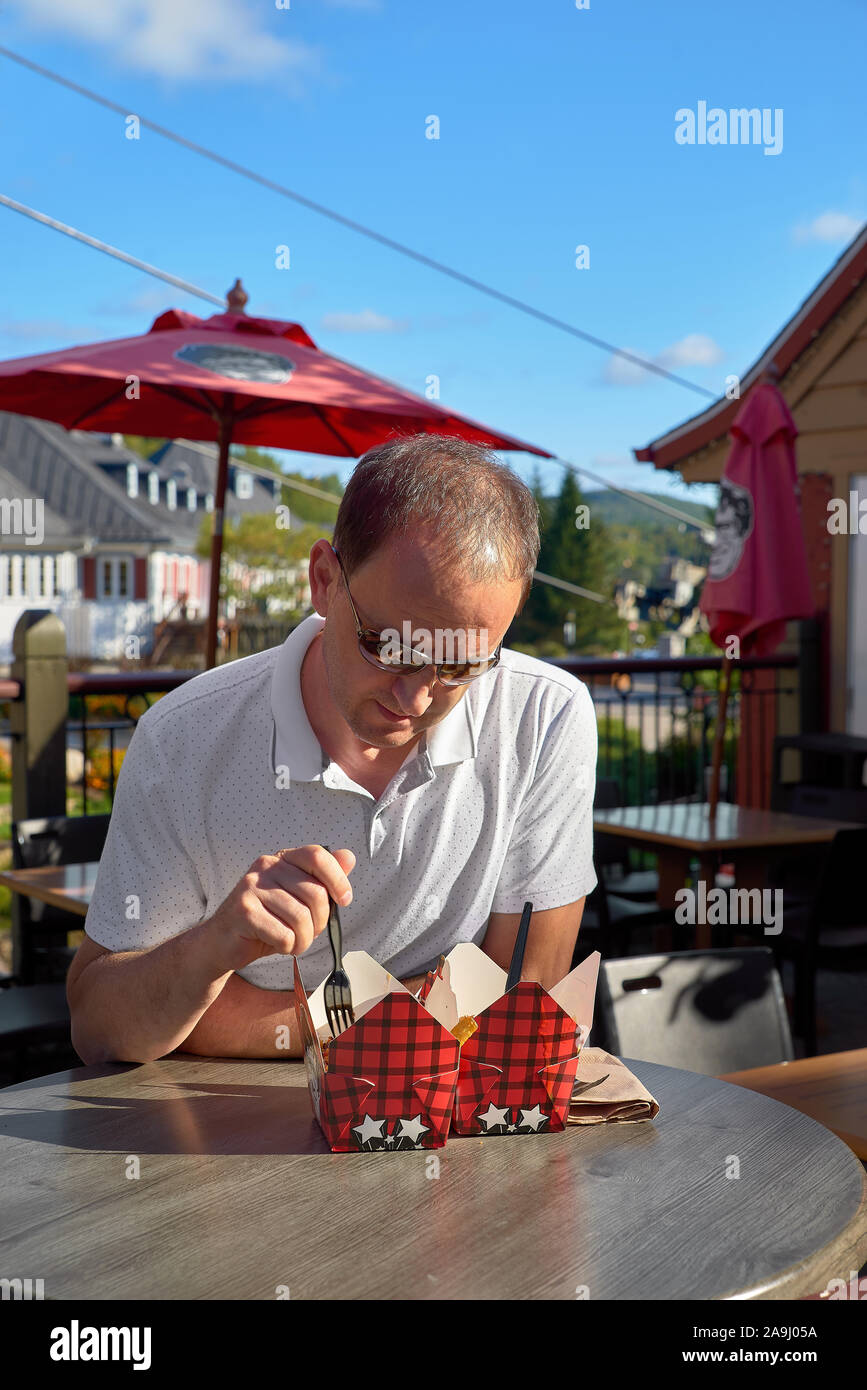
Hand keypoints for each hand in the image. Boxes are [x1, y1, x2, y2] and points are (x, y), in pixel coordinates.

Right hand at [208, 845, 355, 973]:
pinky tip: (279, 945)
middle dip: (320, 921)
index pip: (317, 855)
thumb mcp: (298, 898)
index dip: (338, 878)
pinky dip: (289, 947)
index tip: (345, 899)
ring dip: (304, 939)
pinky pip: (284, 935)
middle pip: (315, 893)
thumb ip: (322, 879)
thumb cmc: (266, 920)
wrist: (222, 942)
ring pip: (301, 917)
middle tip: (308, 931)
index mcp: (282, 859)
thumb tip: (349, 857)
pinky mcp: (244, 912)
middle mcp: (266, 867)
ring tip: (293, 941)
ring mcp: (252, 887)